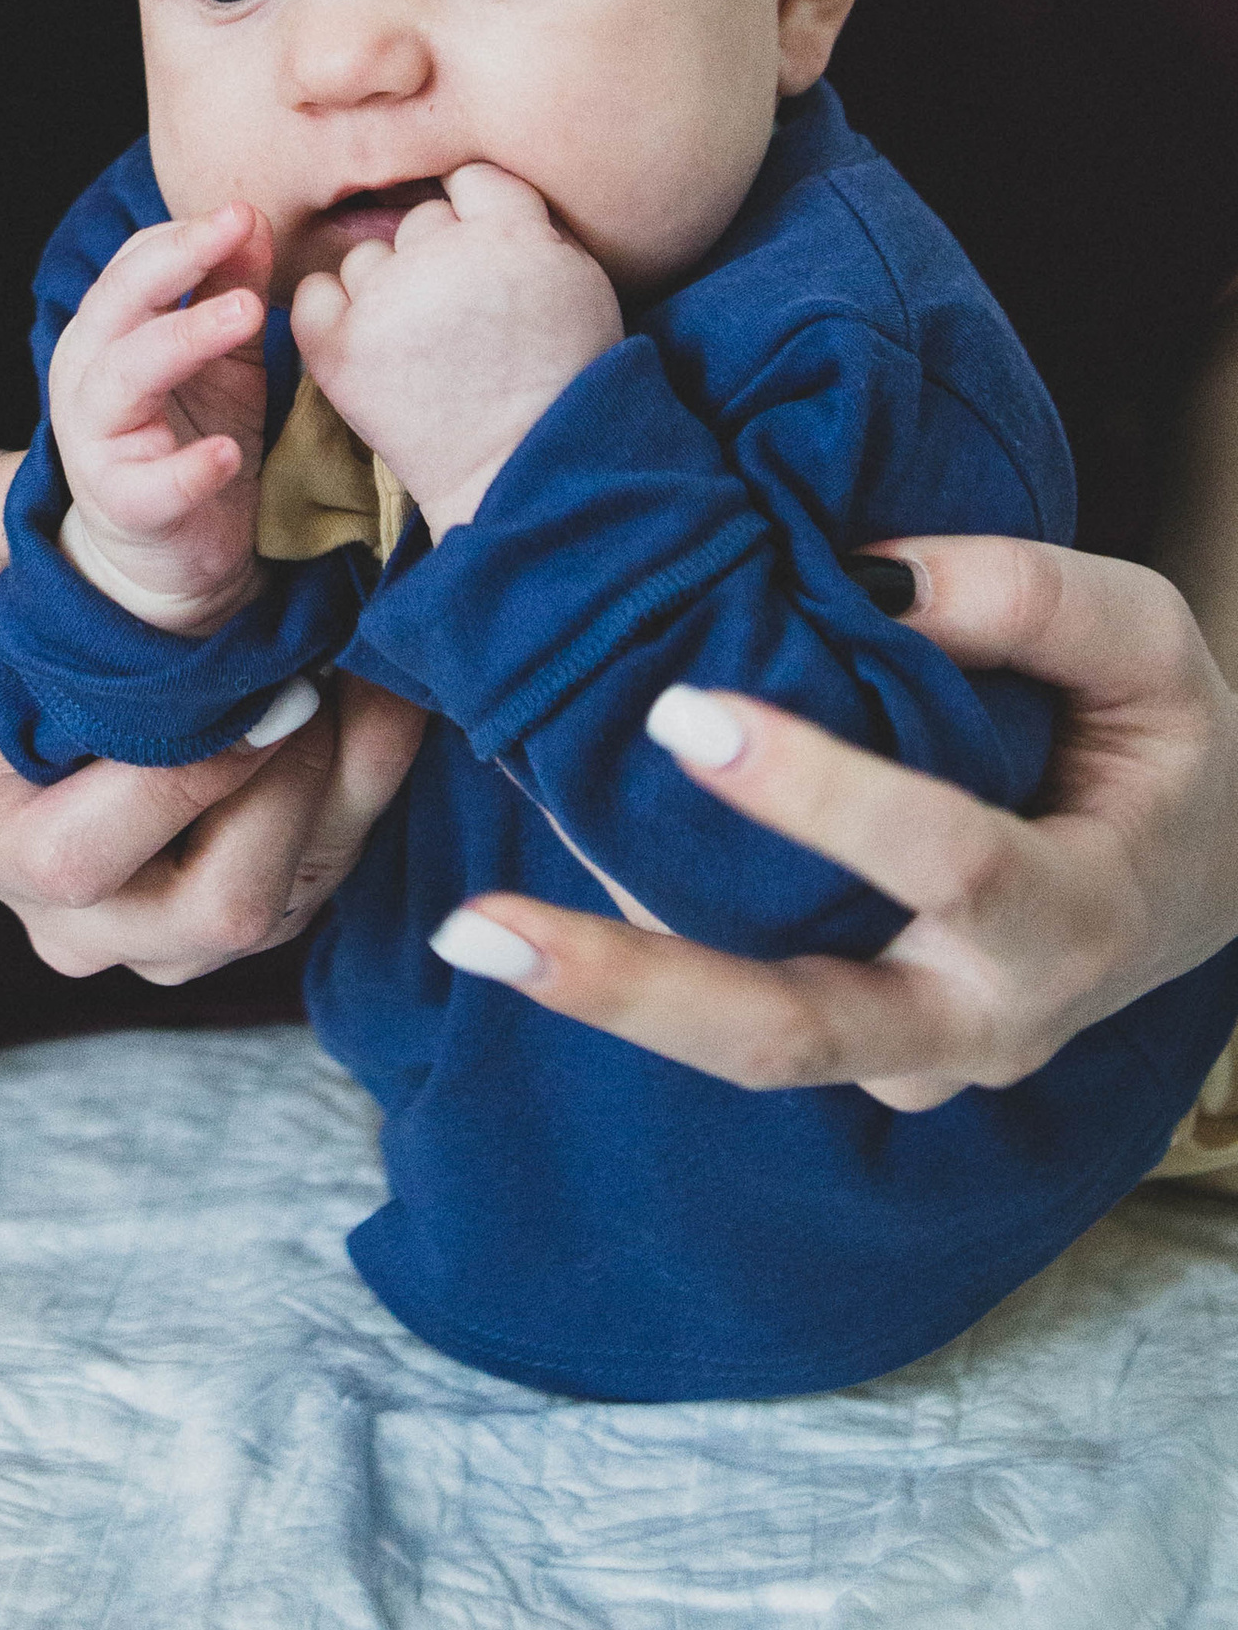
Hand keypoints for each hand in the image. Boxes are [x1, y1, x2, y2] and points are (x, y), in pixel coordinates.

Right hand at [0, 445, 427, 980]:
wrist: (56, 649)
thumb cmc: (7, 597)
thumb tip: (83, 475)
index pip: (75, 859)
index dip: (176, 784)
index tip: (249, 687)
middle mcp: (82, 922)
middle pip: (210, 910)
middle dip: (282, 790)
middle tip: (310, 676)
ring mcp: (176, 936)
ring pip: (286, 905)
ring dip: (334, 786)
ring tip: (347, 668)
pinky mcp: (259, 914)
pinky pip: (340, 873)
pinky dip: (372, 780)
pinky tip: (379, 685)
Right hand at [46, 204, 274, 631]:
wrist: (170, 552)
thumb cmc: (190, 435)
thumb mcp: (220, 357)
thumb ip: (229, 289)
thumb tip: (251, 219)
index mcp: (104, 334)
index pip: (133, 266)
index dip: (183, 234)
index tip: (242, 210)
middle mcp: (86, 378)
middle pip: (119, 305)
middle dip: (178, 262)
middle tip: (238, 226)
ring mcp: (96, 443)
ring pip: (125, 378)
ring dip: (185, 338)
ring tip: (248, 312)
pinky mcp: (124, 507)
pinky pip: (151, 486)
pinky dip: (188, 469)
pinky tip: (227, 452)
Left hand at [292, 162, 620, 534]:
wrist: (523, 469)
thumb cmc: (563, 380)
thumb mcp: (580, 282)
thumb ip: (532, 226)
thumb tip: (479, 191)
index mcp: (511, 233)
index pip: (471, 178)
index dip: (475, 213)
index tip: (480, 250)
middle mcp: (442, 255)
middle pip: (419, 221)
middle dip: (437, 258)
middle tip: (460, 313)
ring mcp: (384, 300)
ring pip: (366, 257)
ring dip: (386, 287)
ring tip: (421, 342)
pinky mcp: (338, 348)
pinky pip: (313, 295)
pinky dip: (331, 313)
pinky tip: (364, 340)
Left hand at [430, 537, 1237, 1106]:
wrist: (1195, 876)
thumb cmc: (1160, 744)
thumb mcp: (1147, 648)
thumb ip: (1031, 597)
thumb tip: (866, 574)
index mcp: (1076, 918)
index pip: (945, 864)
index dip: (817, 793)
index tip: (682, 711)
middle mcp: (981, 1022)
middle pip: (798, 1034)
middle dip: (635, 985)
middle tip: (481, 922)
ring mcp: (908, 1056)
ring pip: (746, 1052)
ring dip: (605, 995)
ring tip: (464, 925)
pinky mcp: (852, 1044)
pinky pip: (734, 1012)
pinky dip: (634, 957)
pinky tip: (521, 898)